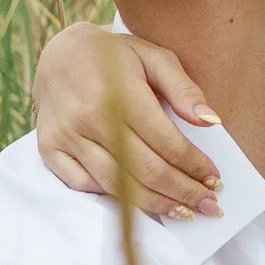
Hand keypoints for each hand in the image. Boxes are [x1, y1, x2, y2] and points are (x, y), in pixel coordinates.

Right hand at [34, 22, 222, 220]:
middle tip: (209, 205)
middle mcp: (91, 119)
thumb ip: (183, 89)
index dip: (195, 167)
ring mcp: (67, 137)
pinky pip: (83, 185)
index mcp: (121, 94)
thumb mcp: (154, 57)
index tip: (215, 180)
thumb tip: (210, 121)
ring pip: (117, 185)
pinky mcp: (49, 149)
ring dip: (155, 204)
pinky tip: (137, 201)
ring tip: (183, 211)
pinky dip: (112, 197)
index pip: (168, 143)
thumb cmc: (114, 56)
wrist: (58, 53)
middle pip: (146, 171)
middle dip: (184, 193)